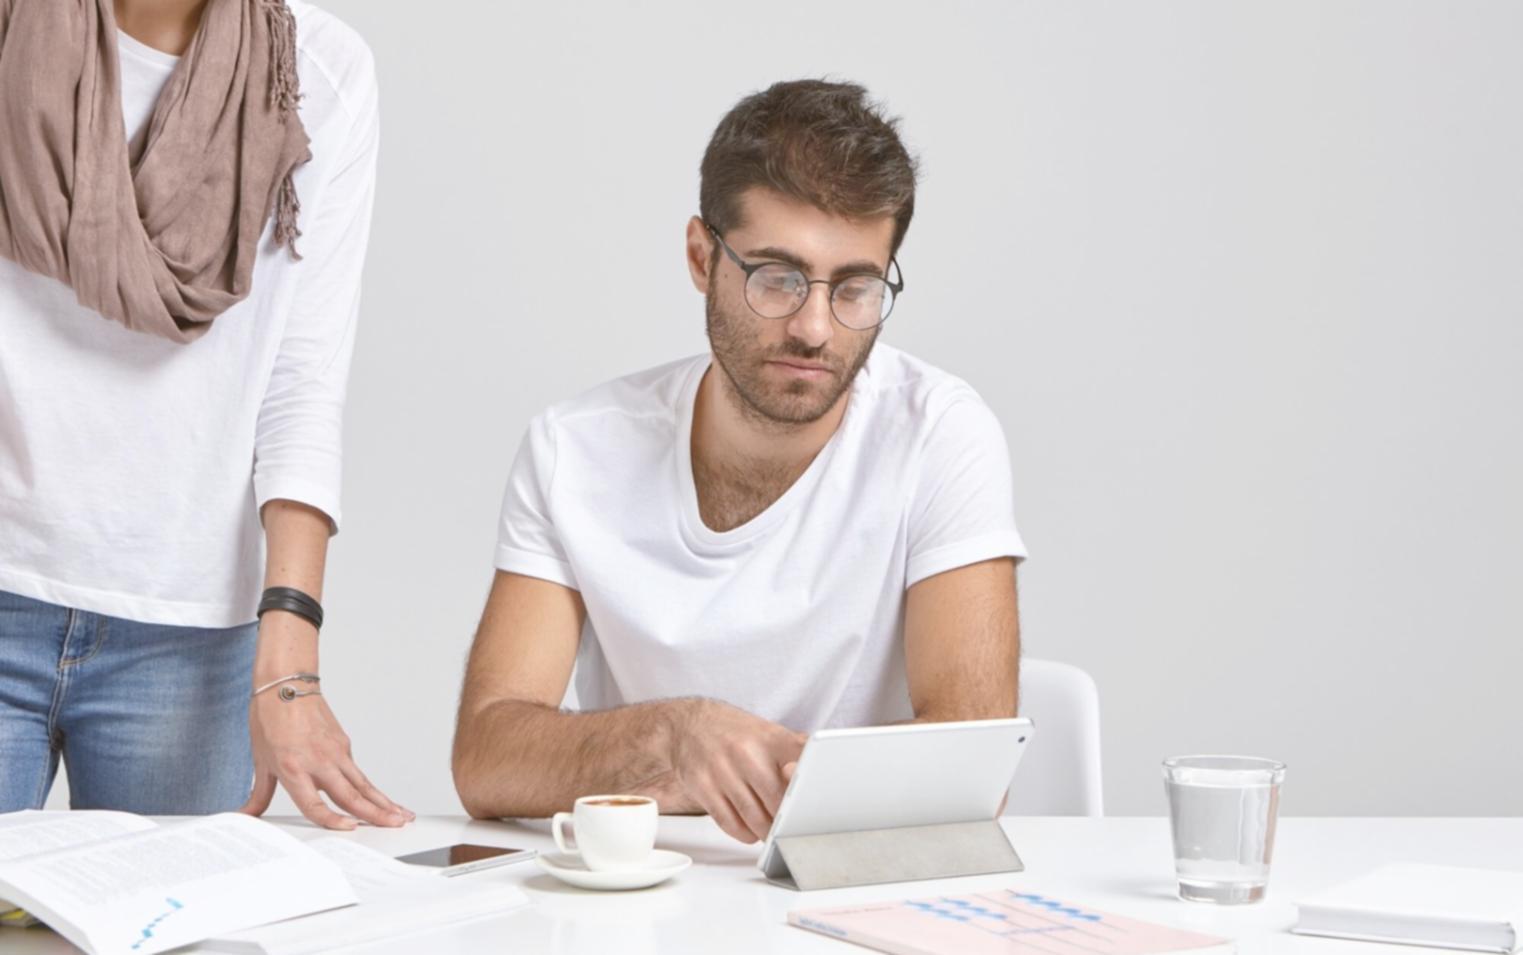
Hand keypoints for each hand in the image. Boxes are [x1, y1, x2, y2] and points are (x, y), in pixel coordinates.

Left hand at [240, 688, 413, 829]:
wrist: (286, 685)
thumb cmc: (270, 718)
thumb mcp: (260, 760)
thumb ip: (259, 794)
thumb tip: (245, 815)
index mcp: (294, 768)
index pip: (316, 803)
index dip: (333, 819)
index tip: (350, 829)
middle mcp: (319, 761)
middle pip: (351, 794)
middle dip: (376, 813)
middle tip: (395, 825)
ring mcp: (335, 751)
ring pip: (363, 783)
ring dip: (384, 801)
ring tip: (401, 816)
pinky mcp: (344, 744)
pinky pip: (358, 772)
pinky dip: (372, 788)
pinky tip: (383, 800)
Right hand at [665, 700, 805, 843]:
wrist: (689, 723)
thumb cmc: (737, 733)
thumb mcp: (769, 732)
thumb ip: (797, 750)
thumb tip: (828, 767)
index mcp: (770, 737)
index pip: (803, 759)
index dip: (813, 783)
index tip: (819, 802)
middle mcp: (746, 751)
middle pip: (778, 800)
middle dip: (788, 819)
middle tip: (795, 829)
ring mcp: (722, 769)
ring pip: (754, 817)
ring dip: (767, 832)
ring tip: (774, 833)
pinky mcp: (701, 786)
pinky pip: (729, 822)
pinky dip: (744, 833)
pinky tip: (750, 831)